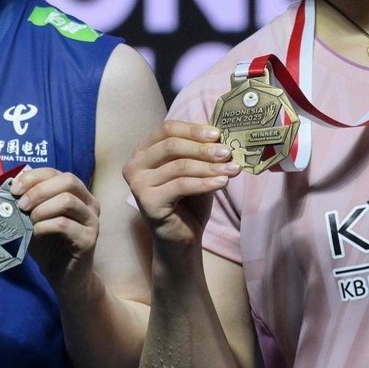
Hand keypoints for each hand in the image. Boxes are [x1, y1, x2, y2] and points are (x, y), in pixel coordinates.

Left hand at [11, 168, 100, 298]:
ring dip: (42, 208)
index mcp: (77, 193)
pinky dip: (45, 226)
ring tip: (28, 220)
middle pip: (68, 181)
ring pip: (68, 200)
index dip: (34, 177)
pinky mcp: (89, 239)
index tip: (14, 189)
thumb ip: (27, 204)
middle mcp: (89, 203)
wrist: (65, 278)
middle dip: (39, 190)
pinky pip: (64, 224)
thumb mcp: (34, 220)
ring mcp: (92, 221)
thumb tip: (8, 188)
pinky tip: (35, 232)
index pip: (56, 172)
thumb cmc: (49, 246)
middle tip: (20, 204)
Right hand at [122, 120, 240, 252]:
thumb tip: (221, 134)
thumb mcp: (196, 169)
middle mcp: (135, 164)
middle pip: (171, 145)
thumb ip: (202, 151)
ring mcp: (138, 184)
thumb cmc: (189, 201)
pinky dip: (205, 182)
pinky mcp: (147, 201)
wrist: (182, 238)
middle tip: (228, 152)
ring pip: (179, 166)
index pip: (167, 129)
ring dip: (210, 166)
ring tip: (233, 169)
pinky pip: (181, 185)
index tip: (218, 134)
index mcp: (144, 151)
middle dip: (203, 148)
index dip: (193, 129)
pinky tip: (223, 182)